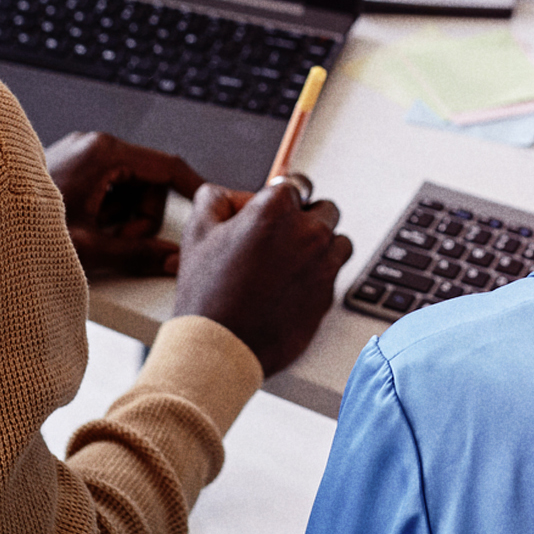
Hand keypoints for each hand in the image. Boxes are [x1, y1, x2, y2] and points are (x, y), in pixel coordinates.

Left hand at [45, 132, 204, 278]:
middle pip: (148, 183)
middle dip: (139, 217)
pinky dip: (105, 210)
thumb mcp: (90, 247)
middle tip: (114, 240)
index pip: (168, 167)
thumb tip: (173, 260)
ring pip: (128, 188)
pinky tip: (84, 226)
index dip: (193, 189)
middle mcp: (94, 146)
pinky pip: (107, 187)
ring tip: (91, 233)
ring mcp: (81, 154)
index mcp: (103, 153)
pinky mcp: (72, 166)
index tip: (208, 205)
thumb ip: (138, 254)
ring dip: (120, 216)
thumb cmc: (24, 229)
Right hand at [173, 182, 350, 378]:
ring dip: (319, 247)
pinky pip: (333, 275)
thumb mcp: (197, 232)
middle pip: (324, 210)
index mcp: (276, 210)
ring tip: (288, 265)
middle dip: (304, 219)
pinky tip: (289, 290)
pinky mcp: (329, 295)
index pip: (293, 187)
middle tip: (278, 239)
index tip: (265, 215)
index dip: (275, 201)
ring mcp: (323, 265)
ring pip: (337, 242)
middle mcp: (308, 233)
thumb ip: (215, 199)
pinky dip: (318, 277)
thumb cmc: (208, 294)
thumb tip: (229, 196)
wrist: (220, 347)